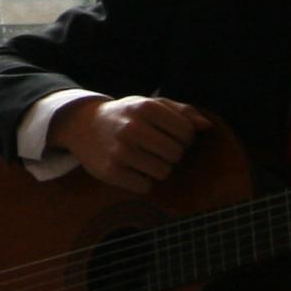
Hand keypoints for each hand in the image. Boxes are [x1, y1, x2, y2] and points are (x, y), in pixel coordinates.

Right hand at [58, 95, 200, 192]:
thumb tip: (207, 126)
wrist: (84, 125)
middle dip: (171, 154)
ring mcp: (120, 151)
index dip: (183, 137)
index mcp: (146, 107)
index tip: (170, 135)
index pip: (187, 133)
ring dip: (158, 168)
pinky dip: (142, 181)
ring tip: (144, 158)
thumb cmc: (127, 115)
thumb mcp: (151, 104)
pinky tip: (131, 168)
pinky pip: (145, 186)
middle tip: (156, 148)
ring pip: (163, 172)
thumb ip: (182, 111)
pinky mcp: (111, 172)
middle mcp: (132, 128)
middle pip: (176, 154)